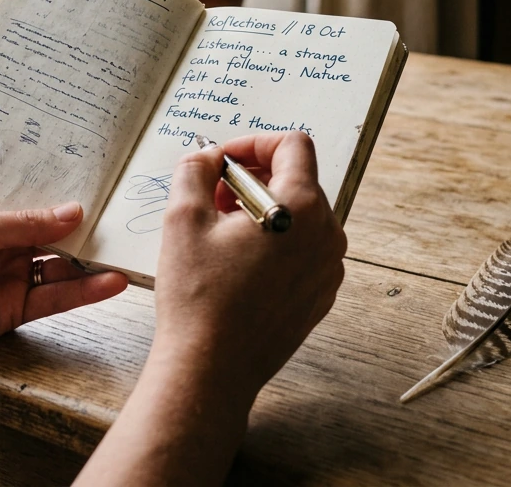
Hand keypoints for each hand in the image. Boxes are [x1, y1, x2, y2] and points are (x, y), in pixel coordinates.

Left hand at [0, 203, 127, 373]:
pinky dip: (82, 292)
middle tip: (127, 221)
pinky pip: (54, 299)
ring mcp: (9, 278)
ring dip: (92, 263)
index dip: (67, 197)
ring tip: (127, 254)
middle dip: (88, 231)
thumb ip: (22, 224)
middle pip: (54, 236)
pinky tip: (108, 283)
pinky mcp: (11, 312)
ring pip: (61, 268)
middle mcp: (2, 245)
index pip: (36, 203)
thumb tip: (73, 212)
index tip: (105, 187)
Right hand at [150, 132, 346, 409]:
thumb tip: (206, 156)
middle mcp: (327, 235)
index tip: (222, 160)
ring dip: (261, 209)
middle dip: (252, 177)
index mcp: (301, 208)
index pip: (293, 144)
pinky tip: (236, 263)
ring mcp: (328, 269)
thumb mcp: (183, 217)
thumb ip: (195, 169)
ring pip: (299, 215)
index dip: (253, 141)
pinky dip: (274, 241)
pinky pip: (302, 250)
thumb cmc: (198, 297)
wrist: (211, 369)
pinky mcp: (319, 295)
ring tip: (220, 232)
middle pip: (296, 179)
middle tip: (211, 196)